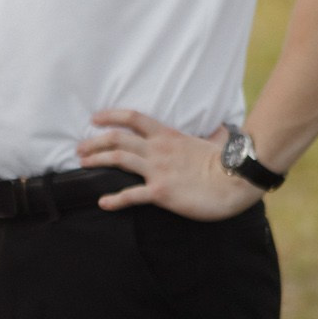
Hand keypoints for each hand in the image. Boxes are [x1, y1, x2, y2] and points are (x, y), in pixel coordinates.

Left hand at [77, 110, 264, 221]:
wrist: (237, 180)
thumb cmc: (228, 162)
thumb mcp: (214, 142)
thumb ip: (210, 136)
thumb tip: (221, 131)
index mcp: (168, 135)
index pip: (134, 117)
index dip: (111, 115)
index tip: (94, 118)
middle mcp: (158, 149)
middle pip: (117, 138)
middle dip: (94, 142)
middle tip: (79, 148)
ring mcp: (158, 170)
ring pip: (118, 158)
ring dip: (97, 160)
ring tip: (82, 165)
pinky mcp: (160, 192)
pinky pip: (131, 195)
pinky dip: (114, 199)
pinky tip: (103, 202)